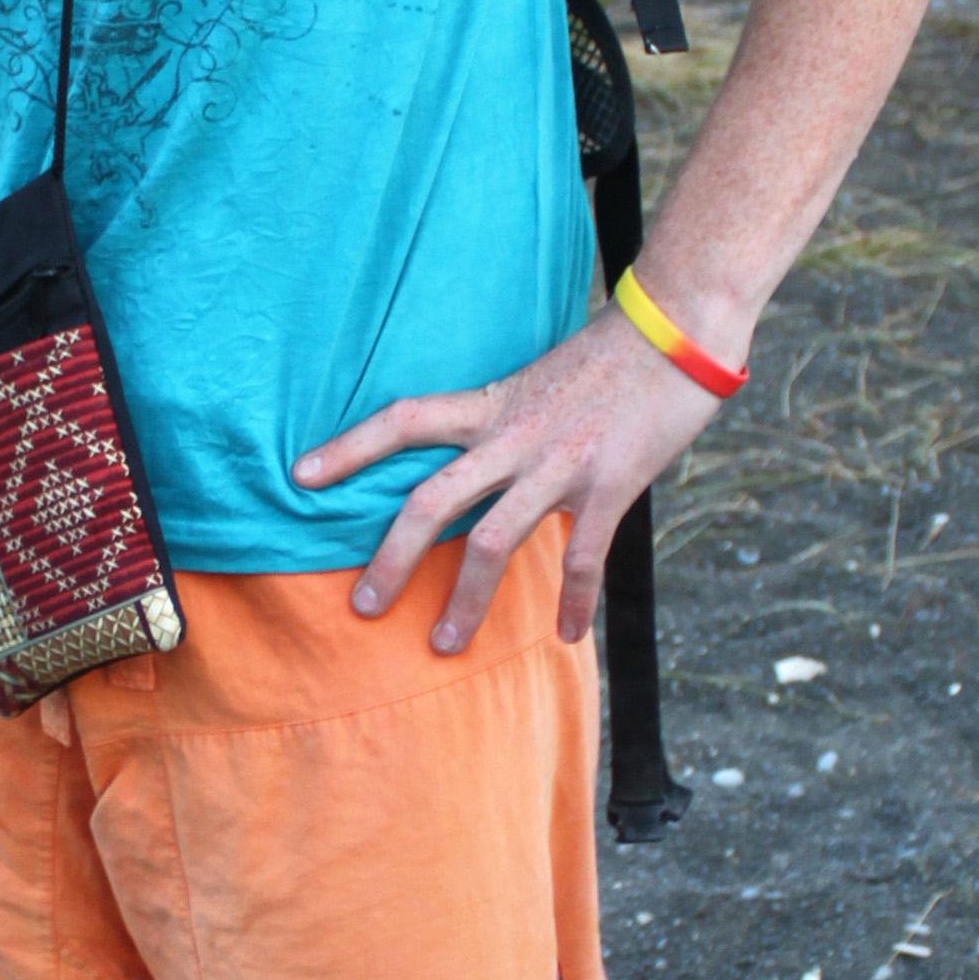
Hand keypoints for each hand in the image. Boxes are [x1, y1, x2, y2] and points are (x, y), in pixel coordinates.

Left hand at [292, 306, 726, 652]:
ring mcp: (559, 465)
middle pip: (430, 501)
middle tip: (363, 607)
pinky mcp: (609, 487)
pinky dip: (573, 603)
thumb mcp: (539, 378)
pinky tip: (566, 635)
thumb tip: (482, 453)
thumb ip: (507, 419)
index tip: (300, 476)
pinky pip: (583, 559)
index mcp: (491, 404)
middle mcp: (514, 436)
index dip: (350, 447)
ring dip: (464, 602)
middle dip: (391, 559)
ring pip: (491, 544)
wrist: (677, 333)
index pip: (404, 419)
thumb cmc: (612, 354)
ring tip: (444, 646)